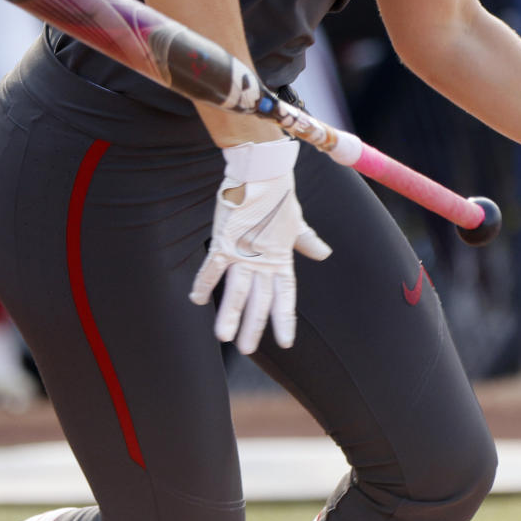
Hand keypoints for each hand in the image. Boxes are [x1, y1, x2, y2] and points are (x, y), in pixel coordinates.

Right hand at [189, 138, 330, 352]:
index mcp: (281, 258)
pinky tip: (196, 300)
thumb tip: (324, 253)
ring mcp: (244, 252)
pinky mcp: (225, 240)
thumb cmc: (279, 195)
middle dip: (253, 326)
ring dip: (230, 314)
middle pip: (258, 300)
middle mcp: (264, 260)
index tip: (286, 342)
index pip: (284, 296)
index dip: (284, 319)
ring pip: (237, 290)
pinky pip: (213, 268)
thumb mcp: (296, 222)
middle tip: (246, 349)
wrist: (264, 171)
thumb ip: (306, 241)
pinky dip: (204, 283)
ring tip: (224, 337)